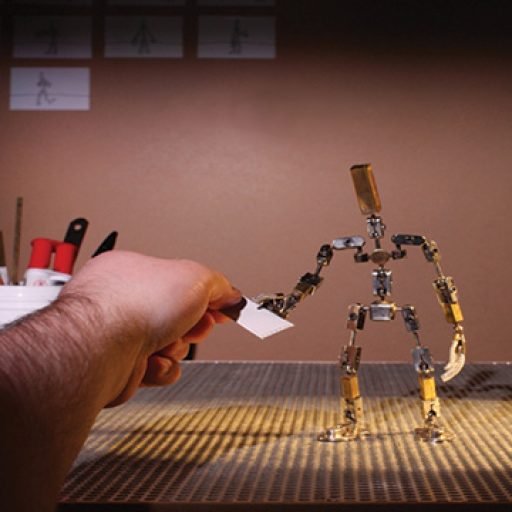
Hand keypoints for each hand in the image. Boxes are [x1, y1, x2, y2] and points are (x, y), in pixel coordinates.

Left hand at [60, 251, 240, 405]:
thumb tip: (230, 294)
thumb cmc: (132, 305)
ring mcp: (117, 334)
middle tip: (195, 324)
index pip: (178, 282)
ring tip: (166, 342)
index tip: (223, 305)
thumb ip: (218, 283)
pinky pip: (156, 368)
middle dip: (192, 325)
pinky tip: (152, 361)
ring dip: (176, 348)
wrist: (102, 349)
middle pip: (176, 316)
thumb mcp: (195, 277)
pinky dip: (161, 368)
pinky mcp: (118, 365)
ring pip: (169, 345)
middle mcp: (122, 301)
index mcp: (133, 271)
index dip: (204, 295)